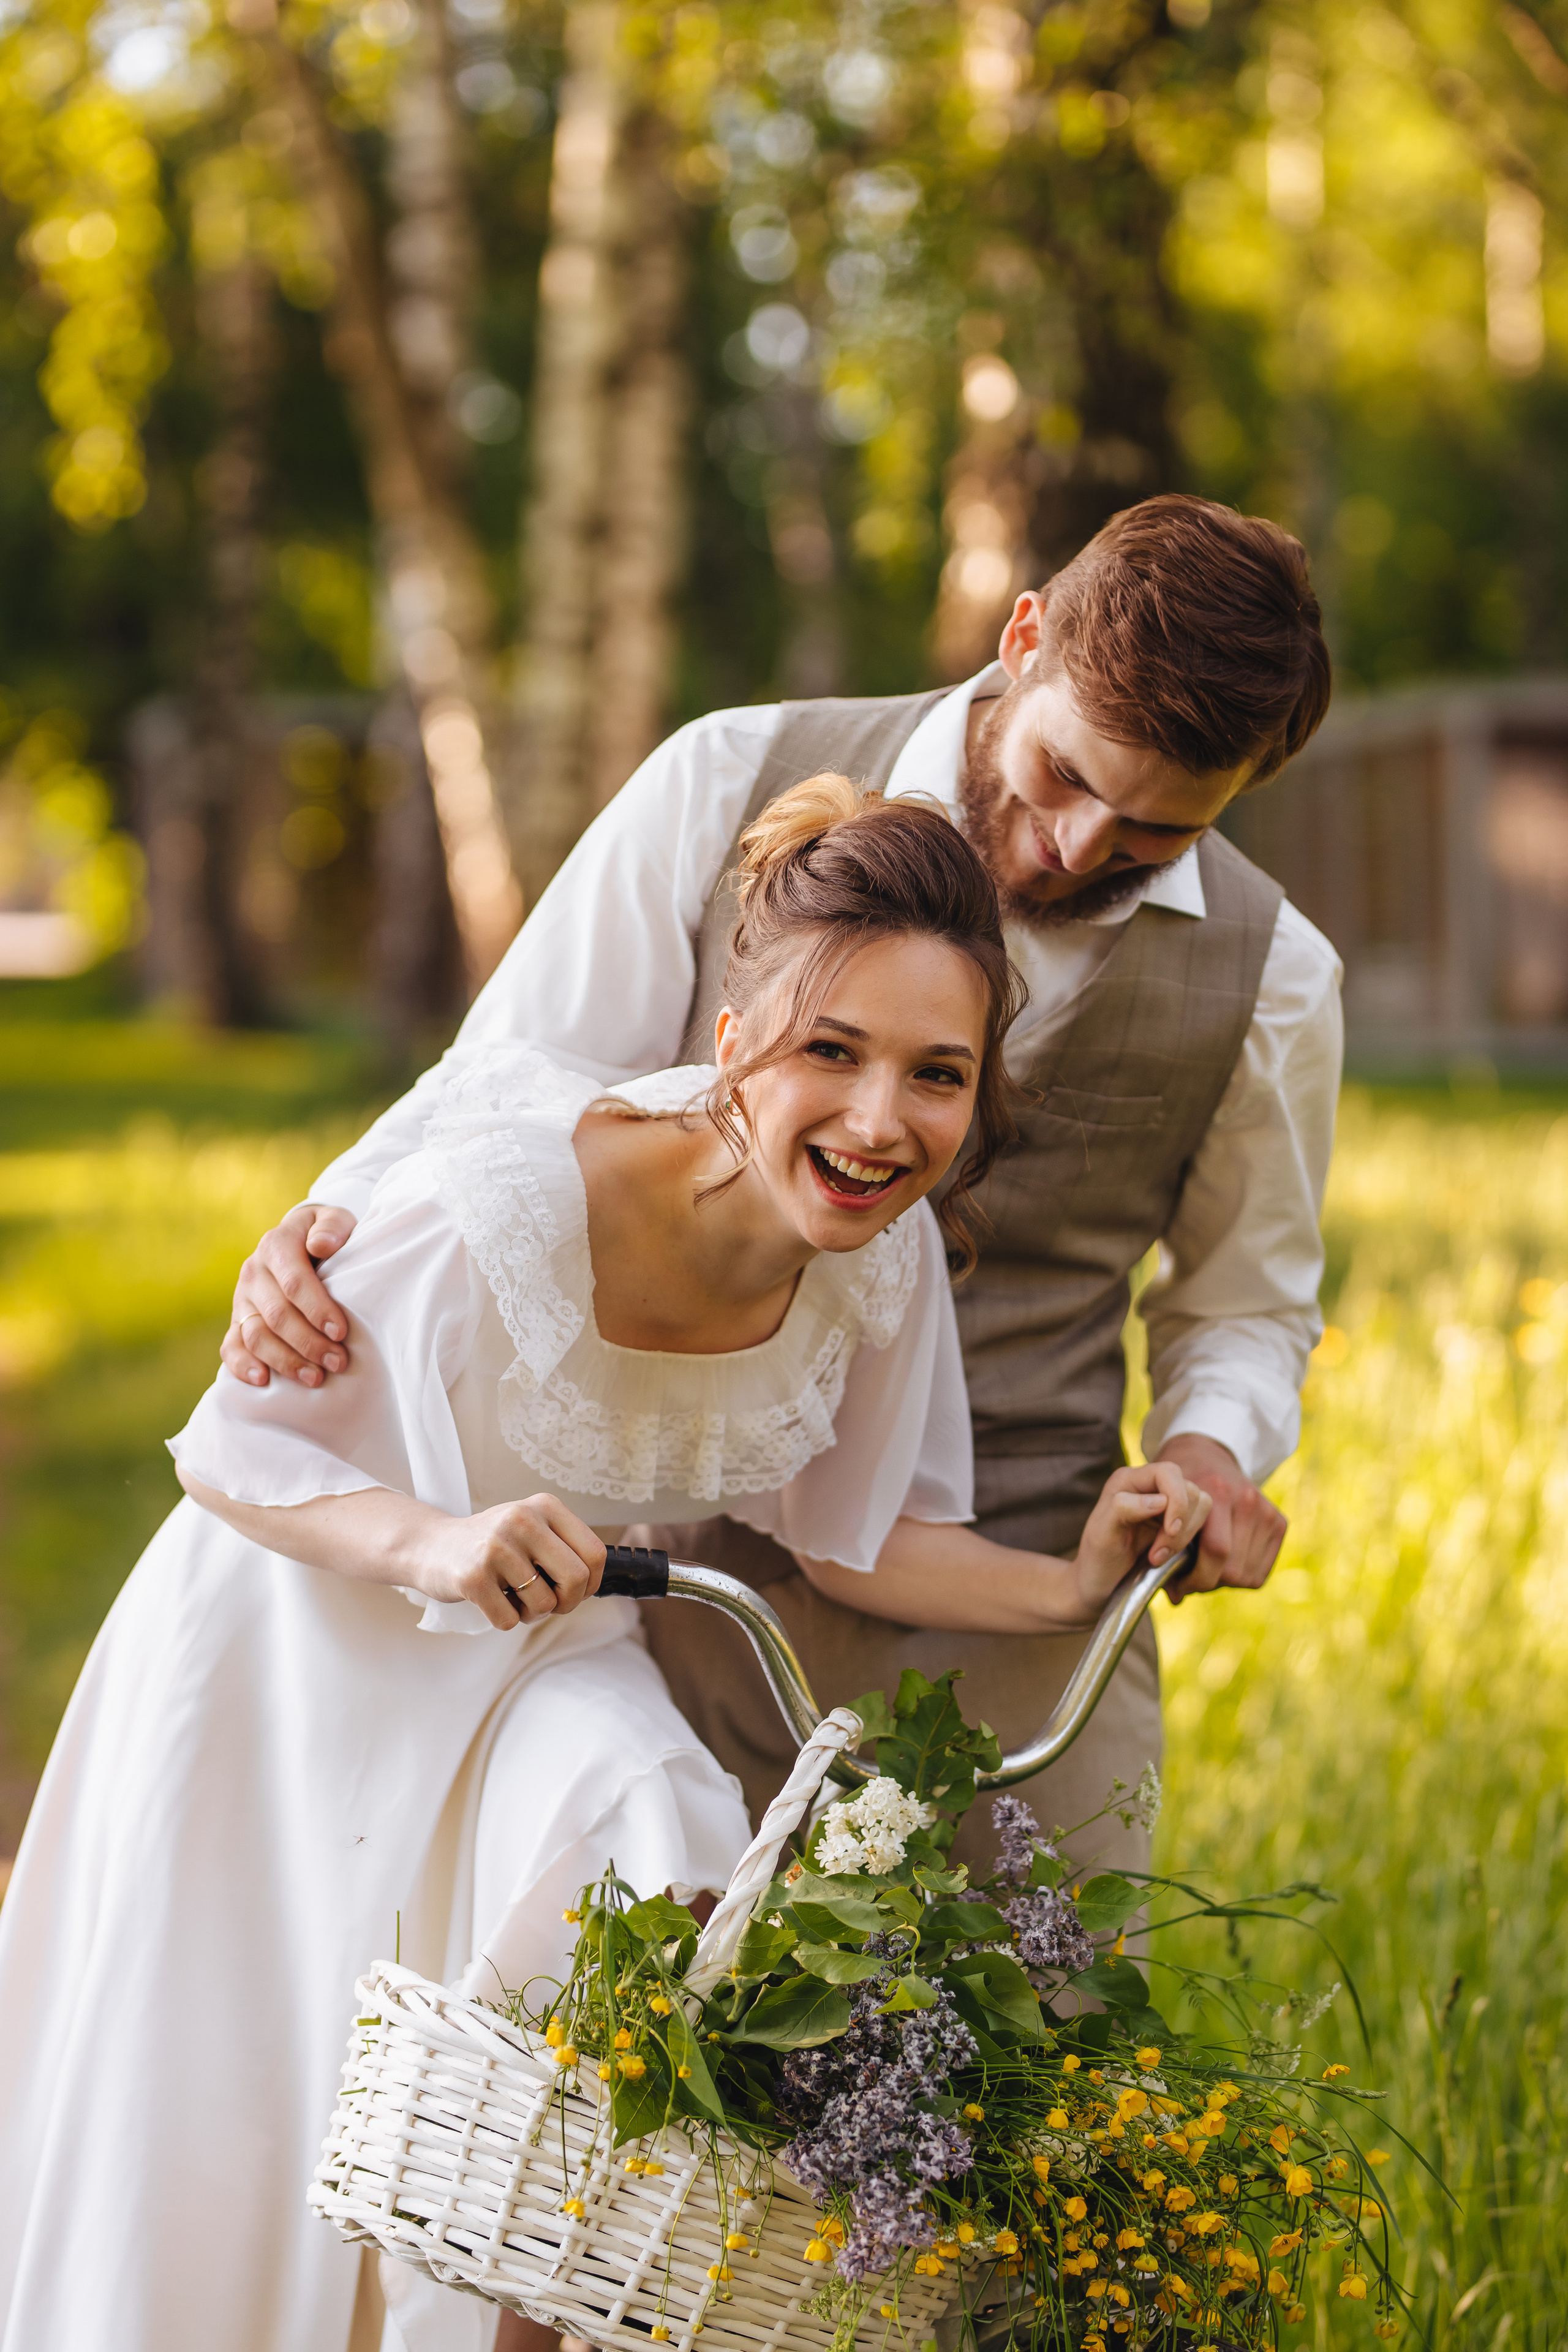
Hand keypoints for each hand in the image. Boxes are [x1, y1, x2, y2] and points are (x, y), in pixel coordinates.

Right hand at [221, 1203, 358, 1388]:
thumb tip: (321, 1244)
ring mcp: (242, 1299)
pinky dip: (242, 1365)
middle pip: (277, 1315)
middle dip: (309, 1343)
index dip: (317, 1309)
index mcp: (276, 1245)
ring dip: (286, 1361)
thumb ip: (332, 1227)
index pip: (294, 1282)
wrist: (303, 1241)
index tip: (341, 1332)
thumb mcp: (334, 1220)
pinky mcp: (238, 1321)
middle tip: (338, 1361)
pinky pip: (231, 1347)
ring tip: (316, 1378)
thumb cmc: (327, 1235)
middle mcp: (254, 1272)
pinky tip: (263, 1380)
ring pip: (256, 1336)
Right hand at [409, 1494, 606, 1629]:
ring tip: (512, 1596)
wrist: (431, 1546)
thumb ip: (564, 1548)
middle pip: (576, 1580)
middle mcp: (522, 1519)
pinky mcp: (473, 1576)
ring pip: (544, 1605)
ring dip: (531, 1613)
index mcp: (545, 1505)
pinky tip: (490, 1600)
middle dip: (567, 1603)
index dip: (591, 1583)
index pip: (595, 1553)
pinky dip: (504, 1619)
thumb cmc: (492, 1545)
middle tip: (549, 1603)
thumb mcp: (531, 1529)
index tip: (576, 1592)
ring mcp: (496, 1546)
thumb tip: (594, 1584)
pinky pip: (510, 1620)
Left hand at [1072, 1463, 1211, 1615]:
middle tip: (1156, 1556)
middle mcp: (1151, 1488)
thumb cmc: (1097, 1558)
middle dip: (1182, 1526)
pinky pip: (1204, 1528)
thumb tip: (1160, 1500)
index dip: (1177, 1499)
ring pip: (1202, 1508)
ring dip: (1186, 1537)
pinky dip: (1194, 1547)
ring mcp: (1167, 1507)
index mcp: (1129, 1481)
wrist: (1101, 1585)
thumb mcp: (1102, 1533)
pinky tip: (1172, 1562)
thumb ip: (1123, 1508)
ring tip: (1159, 1558)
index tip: (1170, 1529)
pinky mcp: (1180, 1526)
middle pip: (1191, 1491)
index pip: (1168, 1473)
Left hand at [1153, 1433, 1285, 1603]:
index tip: (1173, 1584)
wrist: (1206, 1454)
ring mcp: (1266, 1511)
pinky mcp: (1279, 1522)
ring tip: (1202, 1570)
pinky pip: (1259, 1572)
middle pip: (1233, 1569)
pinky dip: (1239, 1576)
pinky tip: (1222, 1565)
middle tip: (1186, 1580)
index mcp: (1219, 1492)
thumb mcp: (1163, 1506)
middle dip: (1205, 1582)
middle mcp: (1248, 1500)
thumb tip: (1173, 1598)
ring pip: (1246, 1575)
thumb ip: (1164, 1545)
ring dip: (1221, 1582)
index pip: (1216, 1551)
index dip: (1194, 1578)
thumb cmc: (1178, 1488)